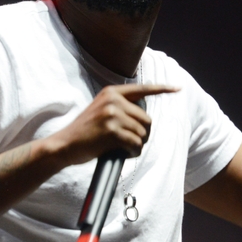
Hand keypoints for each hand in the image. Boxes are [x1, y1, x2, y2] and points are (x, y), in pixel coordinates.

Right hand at [54, 83, 178, 164]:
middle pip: (146, 118)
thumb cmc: (85, 133)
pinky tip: (122, 153)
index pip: (142, 89)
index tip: (177, 89)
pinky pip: (135, 143)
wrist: (64, 145)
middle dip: (142, 134)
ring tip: (121, 148)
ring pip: (142, 132)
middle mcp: (113, 99)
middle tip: (128, 142)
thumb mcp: (101, 111)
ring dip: (136, 145)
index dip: (162, 89)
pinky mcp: (112, 130)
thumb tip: (144, 118)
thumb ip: (120, 108)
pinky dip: (132, 152)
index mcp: (111, 92)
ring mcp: (112, 114)